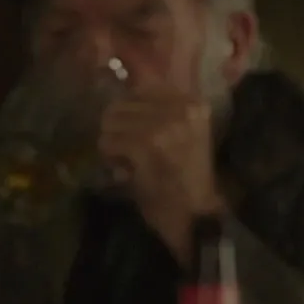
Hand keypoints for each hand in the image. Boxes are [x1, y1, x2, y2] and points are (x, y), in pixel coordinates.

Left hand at [95, 78, 226, 260]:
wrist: (195, 214)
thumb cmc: (186, 177)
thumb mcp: (183, 134)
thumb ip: (159, 111)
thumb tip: (120, 94)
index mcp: (194, 104)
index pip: (144, 88)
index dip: (130, 109)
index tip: (133, 129)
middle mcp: (182, 110)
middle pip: (123, 103)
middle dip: (117, 126)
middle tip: (125, 147)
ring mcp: (164, 126)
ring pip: (111, 121)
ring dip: (111, 141)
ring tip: (125, 159)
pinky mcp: (146, 145)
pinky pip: (108, 141)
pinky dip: (109, 156)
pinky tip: (122, 169)